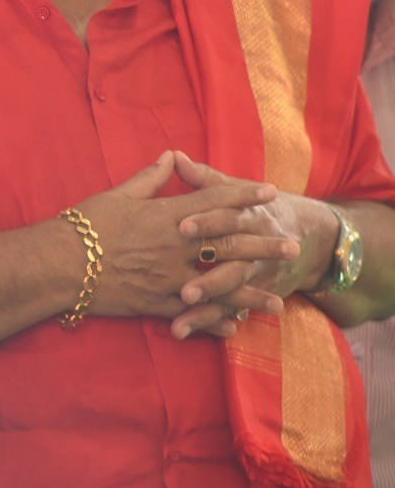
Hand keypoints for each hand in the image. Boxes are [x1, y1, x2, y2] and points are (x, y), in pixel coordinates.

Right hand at [75, 152, 288, 328]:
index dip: (244, 195)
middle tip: (292, 247)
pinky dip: (214, 322)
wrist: (58, 264)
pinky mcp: (155, 302)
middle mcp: (176, 248)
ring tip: (278, 301)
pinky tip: (234, 327)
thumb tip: (171, 156)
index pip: (214, 202)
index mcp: (167, 217)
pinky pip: (192, 314)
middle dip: (263, 246)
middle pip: (229, 245)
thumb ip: (149, 178)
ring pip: (219, 287)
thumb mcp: (117, 194)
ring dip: (251, 294)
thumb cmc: (84, 225)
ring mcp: (168, 278)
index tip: (268, 192)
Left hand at [168, 153, 332, 338]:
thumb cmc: (261, 209)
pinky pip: (232, 310)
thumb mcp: (239, 191)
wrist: (312, 238)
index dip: (206, 221)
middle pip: (231, 261)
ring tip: (182, 318)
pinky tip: (190, 332)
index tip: (180, 226)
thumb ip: (206, 179)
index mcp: (250, 216)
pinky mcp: (255, 293)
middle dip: (208, 277)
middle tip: (182, 289)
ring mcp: (258, 274)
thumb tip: (174, 156)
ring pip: (232, 291)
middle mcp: (256, 247)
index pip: (227, 216)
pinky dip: (214, 323)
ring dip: (209, 306)